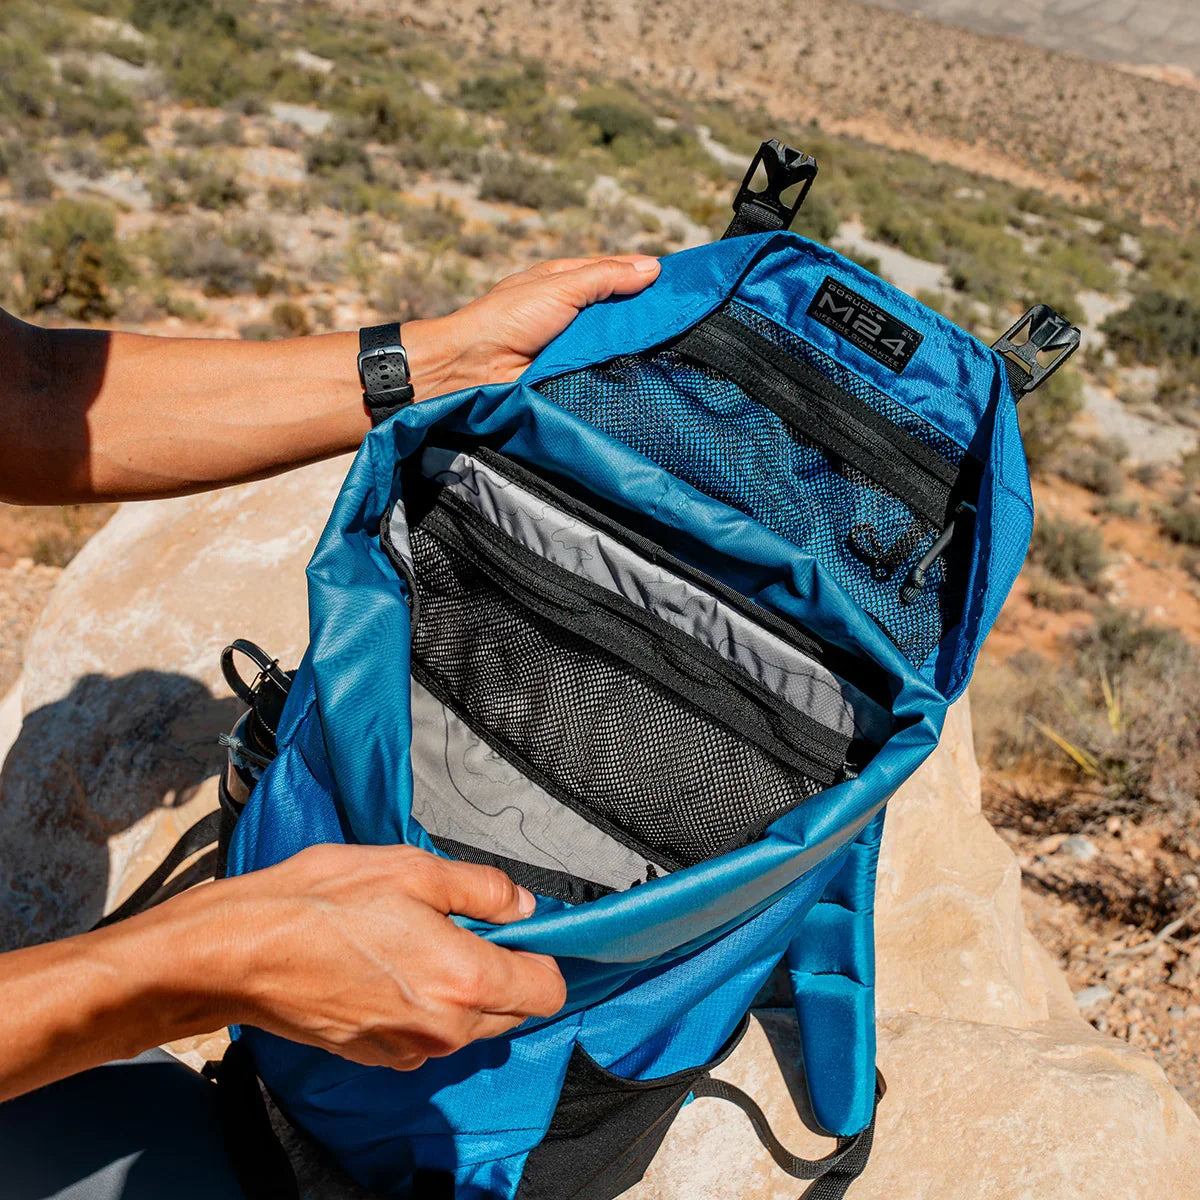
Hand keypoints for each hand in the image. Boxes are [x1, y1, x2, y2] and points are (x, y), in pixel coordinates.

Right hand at [214, 844, 565, 1069]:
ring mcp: (409, 1051)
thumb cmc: (323, 903)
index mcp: (464, 981)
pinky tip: (389, 967)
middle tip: (464, 926)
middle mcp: (444, 1029)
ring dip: (463, 990)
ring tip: (418, 940)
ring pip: (470, 1026)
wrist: (240, 952)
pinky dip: (425, 1007)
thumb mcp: (413, 869)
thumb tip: (522, 905)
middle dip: (504, 972)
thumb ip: (481, 889)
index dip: (543, 956)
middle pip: (513, 1011)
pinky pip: (428, 1036)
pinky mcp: (377, 1057)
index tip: (518, 930)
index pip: (547, 991)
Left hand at [405, 255, 660, 400]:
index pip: (619, 272)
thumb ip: (605, 277)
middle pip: (623, 309)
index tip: (685, 282)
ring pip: (618, 341)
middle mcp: (576, 311)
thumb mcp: (561, 286)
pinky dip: (625, 368)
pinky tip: (652, 370)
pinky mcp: (575, 374)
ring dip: (641, 343)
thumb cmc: (509, 318)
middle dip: (651, 312)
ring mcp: (576, 345)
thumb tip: (653, 268)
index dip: (649, 275)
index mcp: (569, 281)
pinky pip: (607, 369)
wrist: (476, 368)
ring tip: (682, 344)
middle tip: (691, 317)